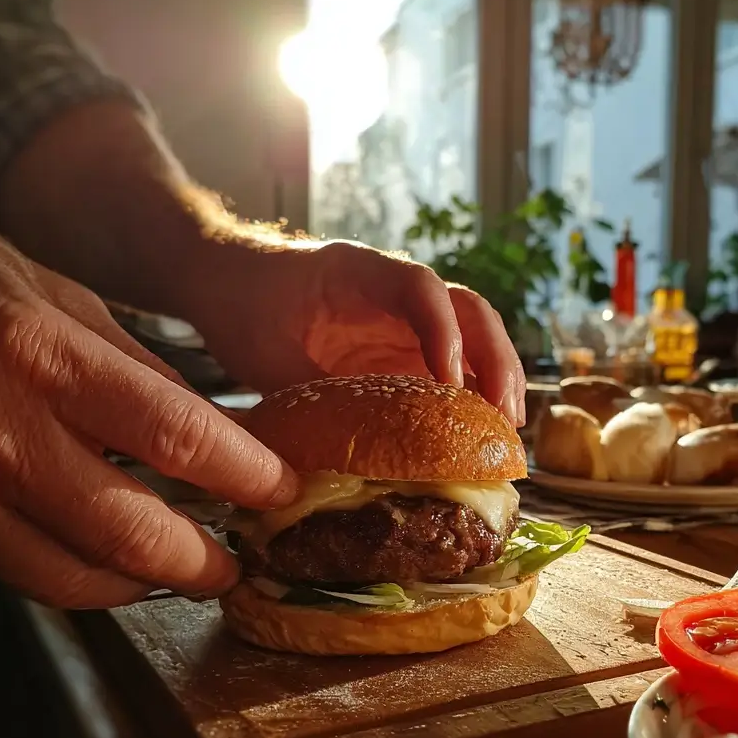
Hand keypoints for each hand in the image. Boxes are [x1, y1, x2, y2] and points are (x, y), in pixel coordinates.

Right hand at [0, 233, 297, 607]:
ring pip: (71, 571)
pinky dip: (83, 581)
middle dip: (198, 559)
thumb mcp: (65, 302)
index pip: (177, 434)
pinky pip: (23, 571)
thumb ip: (141, 370)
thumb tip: (216, 430)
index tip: (280, 490)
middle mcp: (3, 430)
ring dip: (143, 584)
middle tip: (234, 564)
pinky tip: (115, 570)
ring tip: (183, 573)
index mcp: (47, 358)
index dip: (243, 474)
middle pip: (127, 526)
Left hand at [189, 239, 526, 424]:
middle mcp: (398, 289)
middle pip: (469, 310)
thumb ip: (311, 398)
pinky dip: (475, 392)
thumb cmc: (245, 307)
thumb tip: (347, 465)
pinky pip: (455, 361)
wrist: (230, 279)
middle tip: (504, 419)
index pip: (421, 289)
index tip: (452, 386)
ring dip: (499, 377)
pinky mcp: (408, 344)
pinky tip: (482, 430)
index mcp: (361, 272)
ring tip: (508, 430)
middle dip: (495, 362)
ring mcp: (408, 316)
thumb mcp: (266, 354)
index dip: (444, 334)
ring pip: (474, 333)